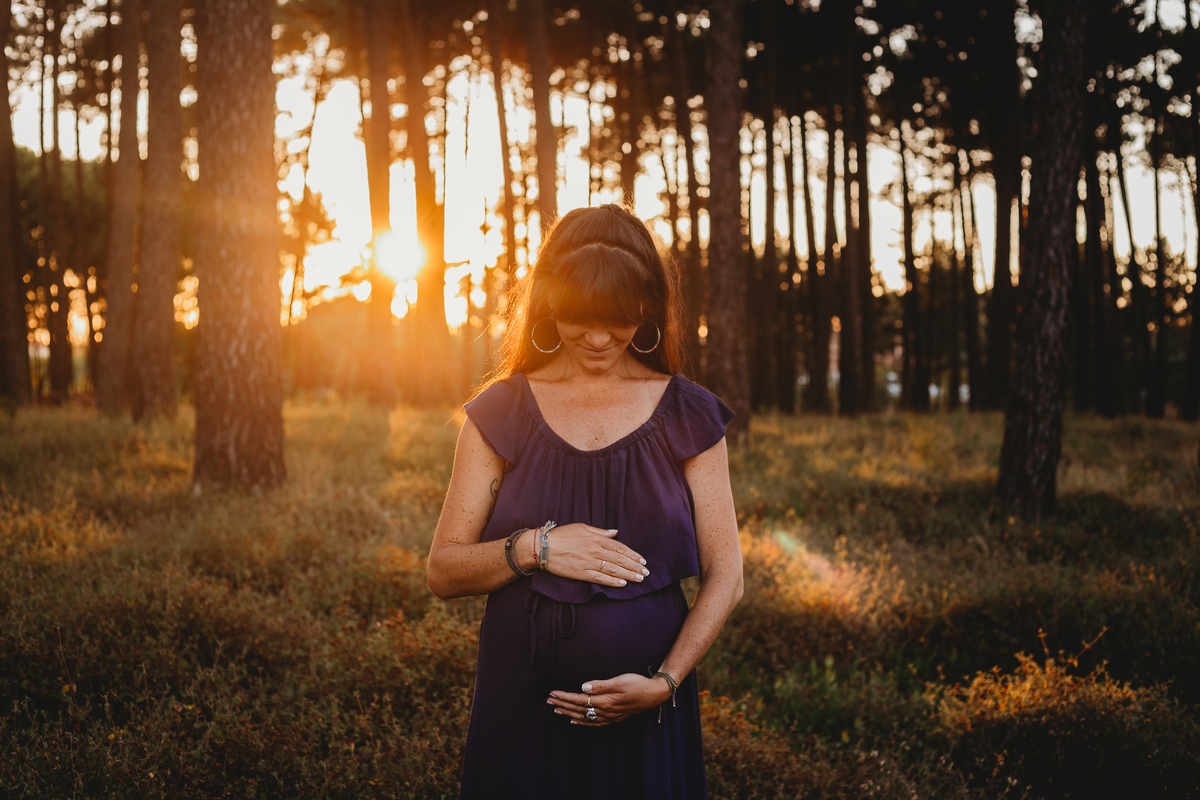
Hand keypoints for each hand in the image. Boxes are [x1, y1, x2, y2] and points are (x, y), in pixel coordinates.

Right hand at [541, 524, 649, 588]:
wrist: (543, 547)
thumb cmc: (562, 535)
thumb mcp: (582, 527)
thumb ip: (600, 531)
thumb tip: (615, 532)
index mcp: (596, 539)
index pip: (620, 548)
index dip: (633, 554)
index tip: (642, 560)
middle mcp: (595, 551)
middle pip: (620, 560)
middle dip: (635, 566)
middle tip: (646, 572)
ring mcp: (589, 563)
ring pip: (613, 570)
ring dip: (629, 575)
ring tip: (640, 579)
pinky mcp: (581, 573)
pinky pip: (600, 579)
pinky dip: (612, 582)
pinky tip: (623, 584)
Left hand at [546, 674, 672, 726]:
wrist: (654, 694)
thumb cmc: (638, 684)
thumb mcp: (620, 680)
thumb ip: (601, 685)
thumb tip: (583, 687)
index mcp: (605, 701)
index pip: (579, 700)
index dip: (565, 697)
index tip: (552, 694)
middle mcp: (605, 711)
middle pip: (579, 709)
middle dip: (562, 705)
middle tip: (548, 701)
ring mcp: (609, 717)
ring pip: (584, 717)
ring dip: (569, 713)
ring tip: (556, 710)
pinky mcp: (614, 718)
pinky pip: (594, 723)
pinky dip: (583, 722)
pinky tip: (575, 721)